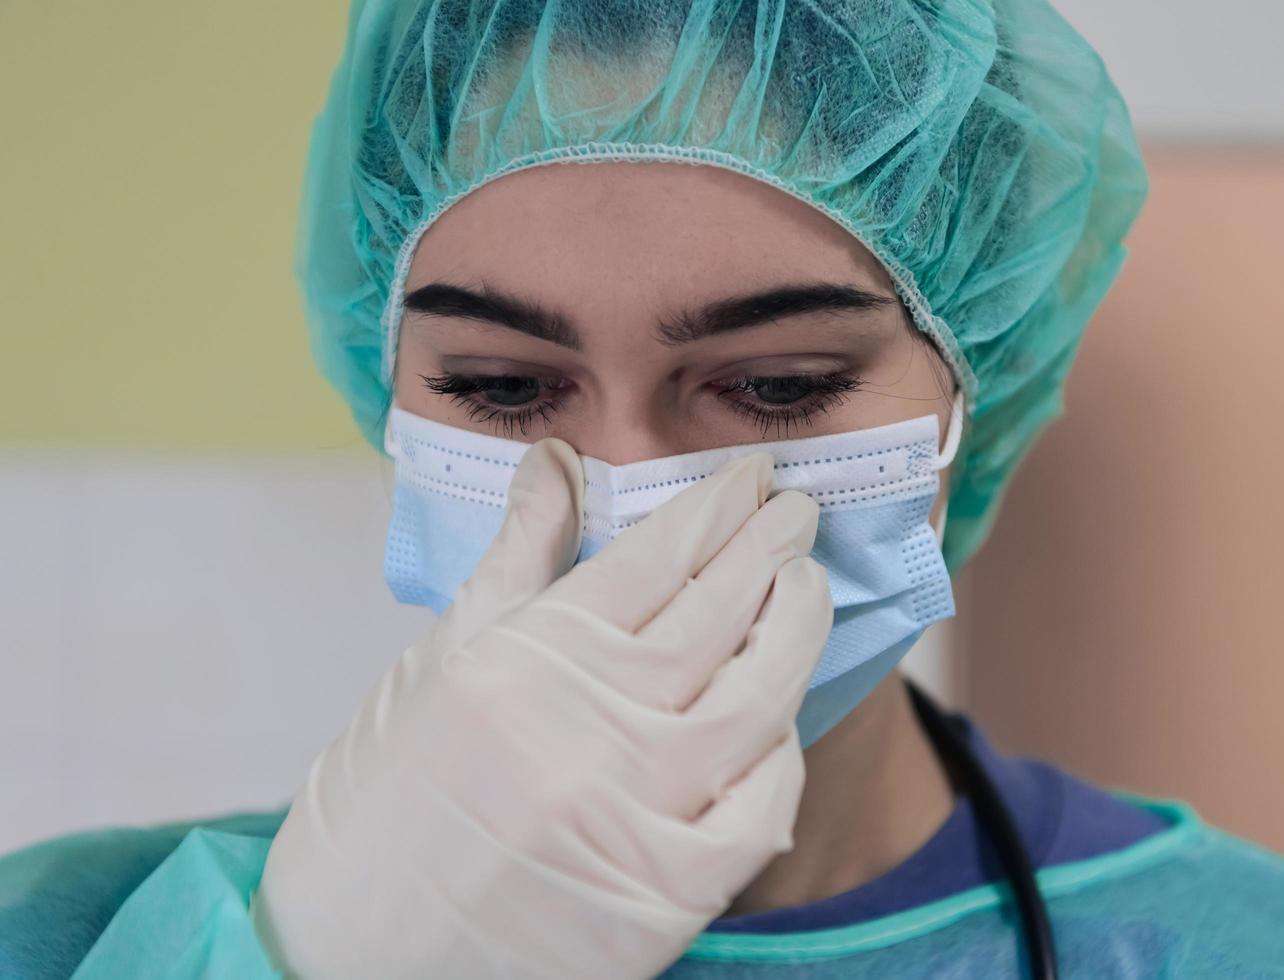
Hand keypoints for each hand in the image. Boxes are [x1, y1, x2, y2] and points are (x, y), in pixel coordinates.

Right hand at [251, 439, 831, 978]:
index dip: (713, 508)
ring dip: (793, 631)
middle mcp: (587, 729)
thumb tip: (557, 460)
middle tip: (795, 512)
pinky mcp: (665, 897)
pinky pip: (759, 811)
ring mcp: (634, 815)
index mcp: (525, 661)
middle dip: (769, 549)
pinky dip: (779, 757)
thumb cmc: (382, 807)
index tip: (749, 478)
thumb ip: (517, 558)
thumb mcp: (438, 664)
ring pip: (756, 699)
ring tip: (805, 587)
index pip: (652, 559)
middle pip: (716, 614)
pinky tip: (779, 720)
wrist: (349, 958)